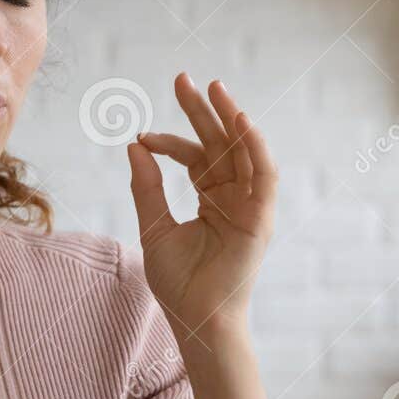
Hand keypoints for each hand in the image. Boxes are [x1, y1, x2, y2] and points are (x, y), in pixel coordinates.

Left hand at [125, 73, 277, 347]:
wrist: (196, 320)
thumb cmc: (178, 283)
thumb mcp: (153, 227)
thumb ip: (147, 188)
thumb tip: (134, 146)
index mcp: (212, 199)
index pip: (194, 157)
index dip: (169, 141)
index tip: (141, 136)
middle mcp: (234, 197)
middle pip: (220, 144)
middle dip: (203, 111)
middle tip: (182, 78)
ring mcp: (250, 206)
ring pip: (243, 151)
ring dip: (231, 117)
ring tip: (214, 87)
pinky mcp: (262, 217)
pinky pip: (264, 174)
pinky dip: (255, 146)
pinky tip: (239, 120)